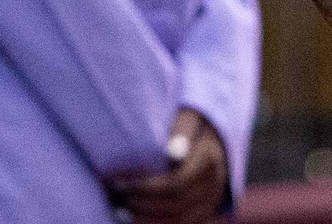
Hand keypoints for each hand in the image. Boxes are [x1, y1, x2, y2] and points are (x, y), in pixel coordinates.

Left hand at [100, 108, 226, 223]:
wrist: (213, 137)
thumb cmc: (190, 124)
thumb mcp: (186, 118)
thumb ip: (180, 131)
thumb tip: (171, 152)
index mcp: (209, 159)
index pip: (176, 182)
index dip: (145, 187)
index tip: (119, 182)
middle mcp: (214, 183)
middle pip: (176, 203)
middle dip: (143, 203)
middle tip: (116, 195)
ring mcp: (212, 199)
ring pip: (180, 219)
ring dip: (148, 218)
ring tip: (122, 209)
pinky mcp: (206, 210)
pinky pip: (183, 223)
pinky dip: (159, 223)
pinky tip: (136, 218)